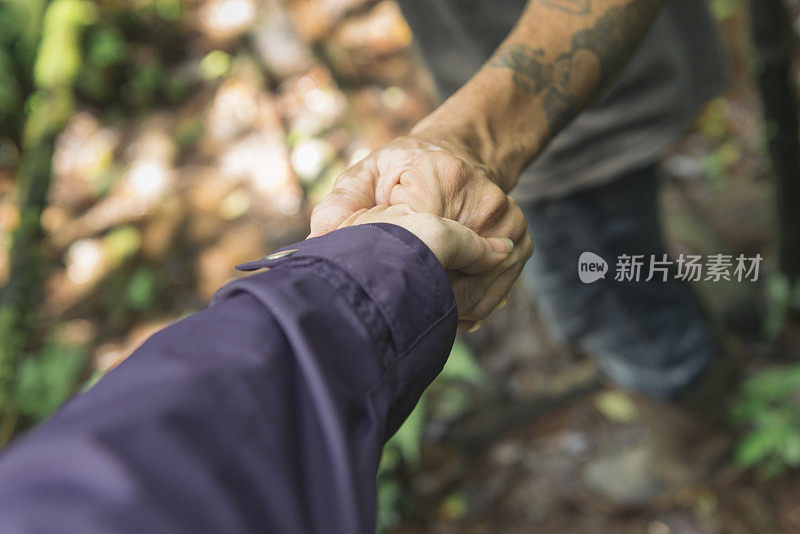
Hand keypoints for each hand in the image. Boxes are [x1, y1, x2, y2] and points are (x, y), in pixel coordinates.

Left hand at [310, 134, 532, 326]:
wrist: (462, 153)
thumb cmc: (406, 169)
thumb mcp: (368, 172)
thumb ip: (342, 203)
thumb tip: (321, 239)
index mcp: (442, 179)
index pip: (422, 246)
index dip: (394, 275)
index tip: (374, 285)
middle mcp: (485, 203)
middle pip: (447, 279)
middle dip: (414, 298)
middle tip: (387, 302)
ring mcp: (509, 228)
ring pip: (471, 299)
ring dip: (438, 310)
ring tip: (412, 302)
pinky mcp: (521, 247)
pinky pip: (488, 301)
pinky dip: (459, 311)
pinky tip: (437, 303)